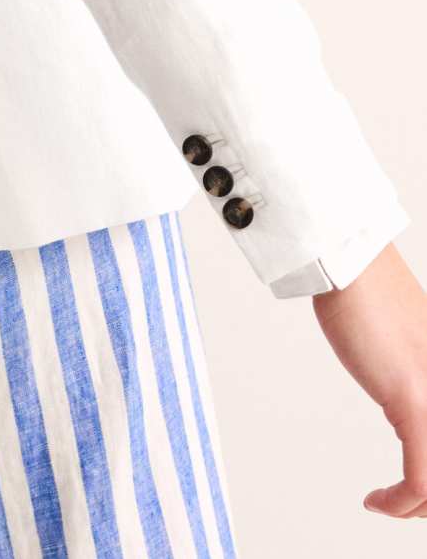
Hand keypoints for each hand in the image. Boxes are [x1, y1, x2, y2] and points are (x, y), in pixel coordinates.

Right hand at [313, 243, 426, 518]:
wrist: (348, 261)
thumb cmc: (365, 291)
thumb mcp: (404, 344)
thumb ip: (416, 373)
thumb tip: (407, 398)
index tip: (417, 493)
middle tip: (405, 504)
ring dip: (417, 507)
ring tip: (392, 505)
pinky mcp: (415, 400)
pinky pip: (422, 478)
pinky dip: (401, 502)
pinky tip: (378, 502)